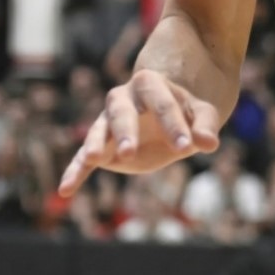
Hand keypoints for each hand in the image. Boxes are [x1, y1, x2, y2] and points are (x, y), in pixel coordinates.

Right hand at [58, 69, 220, 196]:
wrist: (168, 116)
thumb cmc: (186, 112)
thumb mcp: (200, 114)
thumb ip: (204, 126)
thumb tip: (210, 144)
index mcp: (150, 83)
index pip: (162, 104)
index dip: (174, 126)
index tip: (187, 148)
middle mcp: (123, 98)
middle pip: (122, 112)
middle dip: (126, 131)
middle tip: (129, 153)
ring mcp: (108, 121)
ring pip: (99, 130)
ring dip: (95, 145)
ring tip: (92, 160)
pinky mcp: (100, 145)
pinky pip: (83, 157)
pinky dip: (75, 172)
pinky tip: (65, 190)